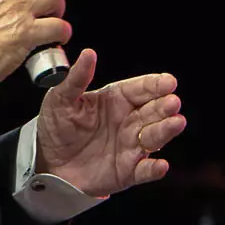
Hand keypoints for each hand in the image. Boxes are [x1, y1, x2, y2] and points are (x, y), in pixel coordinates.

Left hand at [35, 49, 186, 197]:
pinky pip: (145, 170)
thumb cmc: (57, 126)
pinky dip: (154, 168)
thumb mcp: (61, 98)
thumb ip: (76, 78)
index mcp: (115, 100)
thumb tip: (88, 53)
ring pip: (154, 137)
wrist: (47, 161)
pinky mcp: (128, 171)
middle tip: (173, 102)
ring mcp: (130, 146)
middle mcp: (127, 121)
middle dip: (164, 106)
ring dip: (166, 130)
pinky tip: (160, 164)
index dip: (154, 85)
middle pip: (152, 111)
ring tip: (176, 122)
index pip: (139, 89)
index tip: (169, 81)